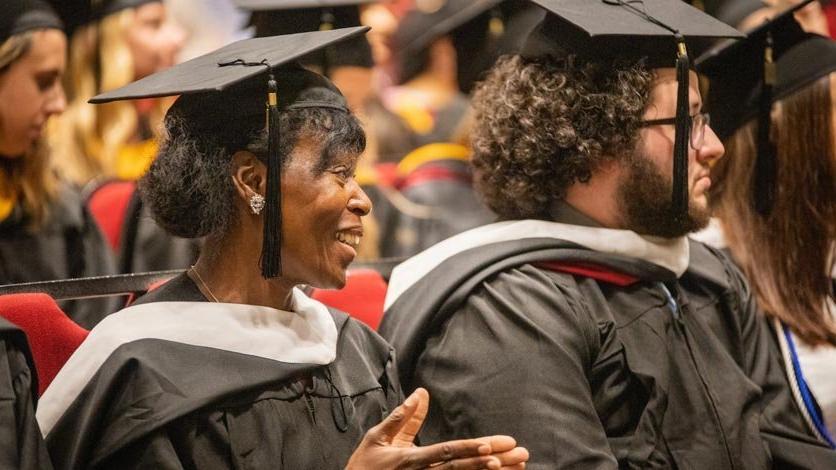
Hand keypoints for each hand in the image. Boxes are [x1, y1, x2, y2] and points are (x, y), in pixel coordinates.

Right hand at [345, 388, 528, 469]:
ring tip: (516, 466)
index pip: (446, 453)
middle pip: (462, 468)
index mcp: (411, 460)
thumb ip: (401, 417)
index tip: (492, 445)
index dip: (469, 450)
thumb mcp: (377, 438)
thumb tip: (421, 392)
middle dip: (493, 460)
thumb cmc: (364, 466)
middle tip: (519, 453)